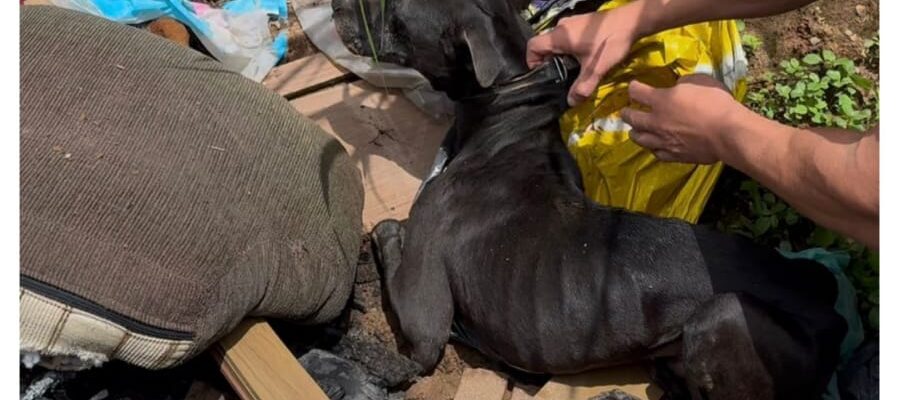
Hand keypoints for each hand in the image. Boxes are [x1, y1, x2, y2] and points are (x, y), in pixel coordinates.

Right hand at [526, 5, 641, 105]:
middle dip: (549, 61)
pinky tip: (585, 56)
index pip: (532, 46)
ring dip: (561, 55)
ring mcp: (572, 22)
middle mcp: (562, 27)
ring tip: (574, 68)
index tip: (544, 74)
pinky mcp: (583, 22)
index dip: (532, 61)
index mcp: (559, 37)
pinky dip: (570, 47)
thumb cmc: (610, 42)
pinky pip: (568, 36)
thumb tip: (571, 103)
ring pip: (557, 41)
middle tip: (561, 76)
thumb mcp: (596, 69)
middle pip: (544, 45)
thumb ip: (582, 87)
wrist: (632, 21)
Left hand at [621, 74, 742, 163]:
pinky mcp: (673, 155)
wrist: (727, 133)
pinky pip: (657, 153)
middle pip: (632, 118)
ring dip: (635, 133)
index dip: (633, 88)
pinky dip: (653, 148)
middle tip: (625, 112)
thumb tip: (678, 87)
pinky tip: (655, 146)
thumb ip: (683, 83)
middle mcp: (655, 121)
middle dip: (626, 113)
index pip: (636, 92)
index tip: (634, 87)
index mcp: (660, 100)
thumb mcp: (698, 81)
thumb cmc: (715, 102)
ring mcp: (663, 141)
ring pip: (640, 139)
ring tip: (634, 131)